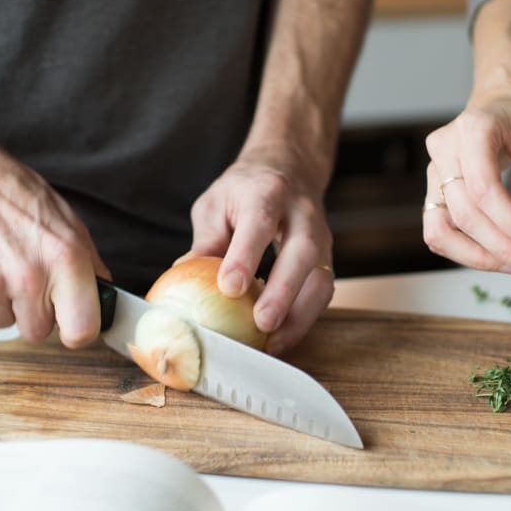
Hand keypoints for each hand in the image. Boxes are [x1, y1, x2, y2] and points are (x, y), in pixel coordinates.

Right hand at [0, 135, 108, 347]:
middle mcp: (27, 276)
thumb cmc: (14, 195)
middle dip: (30, 311)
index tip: (68, 321)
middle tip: (21, 277)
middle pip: (36, 332)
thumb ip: (89, 264)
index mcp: (65, 260)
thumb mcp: (67, 222)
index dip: (75, 330)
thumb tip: (105, 296)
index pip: (81, 330)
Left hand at [186, 144, 333, 354]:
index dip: (246, 256)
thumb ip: (206, 241)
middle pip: (302, 251)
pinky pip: (323, 291)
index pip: (259, 222)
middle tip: (262, 323)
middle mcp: (301, 212)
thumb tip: (183, 278)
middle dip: (284, 291)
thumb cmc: (244, 191)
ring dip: (301, 315)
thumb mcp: (215, 204)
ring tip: (275, 343)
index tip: (229, 287)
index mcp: (266, 192)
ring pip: (322, 277)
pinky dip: (305, 319)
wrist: (289, 168)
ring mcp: (321, 235)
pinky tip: (283, 338)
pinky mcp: (327, 258)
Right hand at [423, 80, 510, 277]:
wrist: (500, 101)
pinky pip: (439, 232)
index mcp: (472, 130)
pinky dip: (465, 251)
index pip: (484, 189)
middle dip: (501, 248)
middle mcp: (443, 152)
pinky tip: (499, 257)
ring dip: (477, 257)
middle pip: (464, 215)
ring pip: (441, 230)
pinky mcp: (433, 192)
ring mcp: (433, 173)